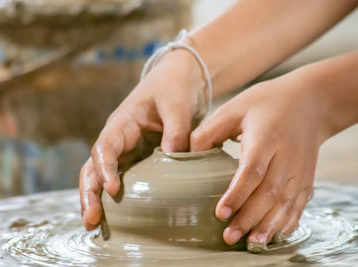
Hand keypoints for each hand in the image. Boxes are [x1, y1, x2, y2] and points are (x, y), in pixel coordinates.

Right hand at [80, 49, 206, 229]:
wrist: (178, 81)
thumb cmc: (174, 88)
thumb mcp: (178, 106)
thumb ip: (176, 131)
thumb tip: (172, 158)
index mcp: (122, 123)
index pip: (105, 147)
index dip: (105, 168)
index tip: (114, 189)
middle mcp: (117, 139)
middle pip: (93, 167)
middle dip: (89, 192)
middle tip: (91, 220)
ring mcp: (124, 151)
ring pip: (100, 176)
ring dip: (95, 199)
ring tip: (93, 226)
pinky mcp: (135, 160)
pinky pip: (120, 179)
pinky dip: (112, 198)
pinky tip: (113, 218)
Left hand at [190, 69, 330, 245]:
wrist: (311, 102)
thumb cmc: (267, 103)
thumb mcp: (235, 108)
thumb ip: (209, 131)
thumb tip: (189, 154)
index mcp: (265, 138)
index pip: (252, 171)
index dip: (237, 194)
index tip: (220, 213)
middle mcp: (286, 157)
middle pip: (268, 193)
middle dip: (249, 218)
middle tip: (229, 236)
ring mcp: (300, 169)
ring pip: (285, 203)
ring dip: (269, 225)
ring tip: (252, 243)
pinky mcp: (307, 177)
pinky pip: (300, 204)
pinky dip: (288, 221)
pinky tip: (275, 234)